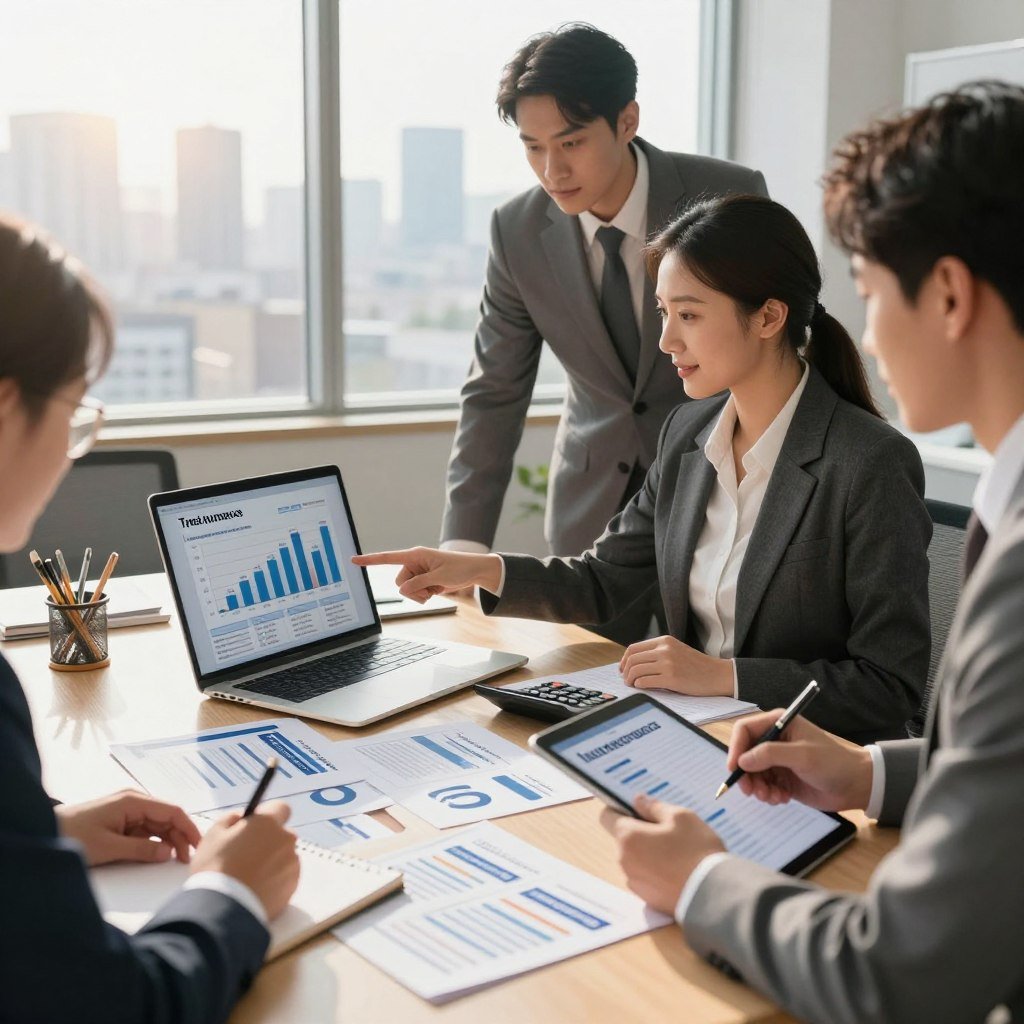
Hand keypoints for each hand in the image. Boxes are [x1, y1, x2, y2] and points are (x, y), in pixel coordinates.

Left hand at [55, 790, 199, 866]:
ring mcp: (128, 812)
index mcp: (134, 800)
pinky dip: (154, 842)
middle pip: (167, 818)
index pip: (172, 811)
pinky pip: (145, 830)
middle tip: (187, 860)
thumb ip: (141, 850)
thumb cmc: (73, 835)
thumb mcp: (108, 847)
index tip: (199, 845)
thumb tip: (169, 853)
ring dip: (168, 840)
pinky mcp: (121, 822)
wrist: (45, 832)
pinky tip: (159, 854)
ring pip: (158, 825)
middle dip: (180, 836)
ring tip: (176, 859)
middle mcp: (134, 802)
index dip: (188, 827)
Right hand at [191, 802, 299, 919]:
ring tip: (248, 877)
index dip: (268, 816)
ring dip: (272, 862)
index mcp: (268, 823)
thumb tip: (241, 816)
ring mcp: (292, 864)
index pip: (281, 808)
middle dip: (268, 841)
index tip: (255, 826)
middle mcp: (286, 840)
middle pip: (282, 835)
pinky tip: (255, 889)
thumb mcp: (214, 834)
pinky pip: (285, 877)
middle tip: (246, 855)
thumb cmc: (215, 868)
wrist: (223, 909)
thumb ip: (231, 818)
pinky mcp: (292, 886)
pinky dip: (275, 880)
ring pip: (284, 857)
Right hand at [352, 547, 502, 602]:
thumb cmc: (460, 568)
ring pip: (407, 590)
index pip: (388, 558)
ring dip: (420, 594)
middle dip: (413, 590)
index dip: (370, 560)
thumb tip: (402, 590)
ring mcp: (418, 572)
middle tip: (431, 589)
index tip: (353, 560)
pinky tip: (437, 590)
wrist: (475, 571)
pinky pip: (415, 593)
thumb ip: (419, 584)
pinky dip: (425, 595)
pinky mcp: (423, 580)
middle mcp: (414, 562)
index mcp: (415, 555)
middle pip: (400, 582)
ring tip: (436, 589)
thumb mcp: (439, 577)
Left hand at [601, 794, 725, 913]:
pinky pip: (645, 877)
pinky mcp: (647, 899)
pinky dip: (656, 872)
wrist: (713, 895)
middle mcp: (624, 861)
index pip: (608, 817)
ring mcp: (635, 882)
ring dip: (648, 853)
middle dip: (641, 832)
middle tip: (669, 832)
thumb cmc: (696, 850)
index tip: (639, 810)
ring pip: (635, 859)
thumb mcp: (681, 817)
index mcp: (628, 837)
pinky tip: (677, 871)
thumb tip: (638, 801)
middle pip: (624, 839)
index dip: (621, 809)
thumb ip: (654, 807)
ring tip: (677, 853)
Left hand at [619, 636, 733, 696]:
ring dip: (630, 679)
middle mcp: (665, 650)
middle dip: (625, 671)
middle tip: (626, 680)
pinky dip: (639, 685)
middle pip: (632, 659)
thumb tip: (633, 662)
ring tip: (632, 685)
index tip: (623, 669)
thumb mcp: (676, 650)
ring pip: (636, 670)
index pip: (634, 648)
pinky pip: (645, 681)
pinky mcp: (672, 678)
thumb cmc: (696, 666)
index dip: (624, 659)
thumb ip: (658, 652)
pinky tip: (642, 687)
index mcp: (664, 641)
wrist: (717, 674)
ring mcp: (668, 663)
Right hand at [726, 710, 873, 811]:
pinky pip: (764, 786)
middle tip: (751, 791)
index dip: (736, 748)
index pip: (745, 730)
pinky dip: (768, 794)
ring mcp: (777, 760)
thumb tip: (741, 762)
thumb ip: (770, 755)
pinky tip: (782, 798)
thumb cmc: (832, 763)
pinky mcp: (782, 778)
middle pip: (745, 754)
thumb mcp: (802, 756)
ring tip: (772, 797)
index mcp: (778, 723)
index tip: (734, 769)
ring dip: (758, 787)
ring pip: (752, 773)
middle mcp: (774, 740)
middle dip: (746, 774)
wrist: (856, 786)